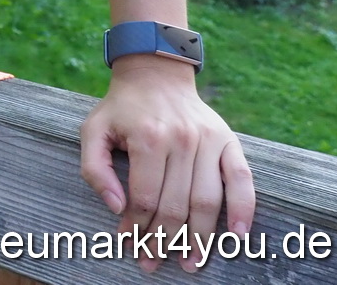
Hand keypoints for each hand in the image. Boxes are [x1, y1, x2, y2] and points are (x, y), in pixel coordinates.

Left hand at [80, 57, 254, 273]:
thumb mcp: (93, 130)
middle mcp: (181, 140)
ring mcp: (209, 141)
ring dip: (200, 238)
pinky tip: (236, 237)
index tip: (130, 245)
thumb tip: (115, 207)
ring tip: (191, 262)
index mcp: (147, 138)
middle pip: (176, 205)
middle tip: (154, 262)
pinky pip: (242, 181)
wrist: (155, 75)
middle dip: (164, 241)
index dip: (137, 227)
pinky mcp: (229, 141)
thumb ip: (94, 169)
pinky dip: (243, 210)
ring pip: (207, 202)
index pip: (144, 198)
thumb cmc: (121, 109)